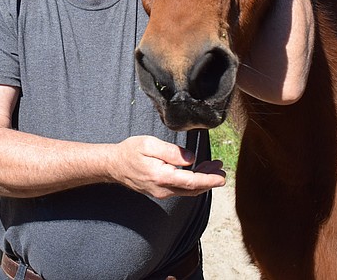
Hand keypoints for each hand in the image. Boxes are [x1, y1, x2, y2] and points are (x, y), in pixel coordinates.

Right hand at [109, 135, 226, 198]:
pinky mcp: (160, 191)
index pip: (192, 181)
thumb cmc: (130, 151)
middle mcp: (163, 189)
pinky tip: (197, 170)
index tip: (222, 177)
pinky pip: (181, 189)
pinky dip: (193, 181)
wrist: (113, 165)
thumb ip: (171, 151)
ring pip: (188, 190)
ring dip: (203, 180)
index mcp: (162, 176)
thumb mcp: (149, 144)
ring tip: (213, 166)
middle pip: (193, 188)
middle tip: (221, 168)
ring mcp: (162, 192)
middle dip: (210, 179)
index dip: (209, 179)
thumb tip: (191, 158)